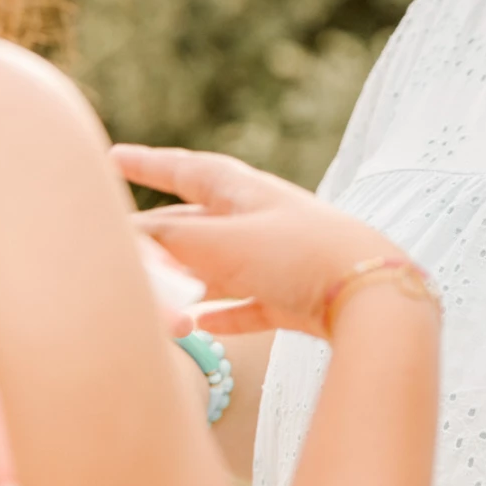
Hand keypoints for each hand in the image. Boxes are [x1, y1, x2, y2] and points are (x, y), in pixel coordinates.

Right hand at [113, 145, 418, 339]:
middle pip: (200, 220)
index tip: (113, 157)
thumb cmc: (296, 254)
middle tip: (124, 234)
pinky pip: (249, 304)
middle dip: (162, 227)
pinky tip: (202, 328)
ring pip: (220, 267)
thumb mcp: (219, 242)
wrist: (372, 292)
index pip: (187, 171)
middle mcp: (262, 221)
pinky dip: (222, 314)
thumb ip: (168, 239)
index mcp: (245, 192)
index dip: (149, 164)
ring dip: (186, 279)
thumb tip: (125, 237)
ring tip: (153, 292)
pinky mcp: (296, 299)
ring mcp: (280, 260)